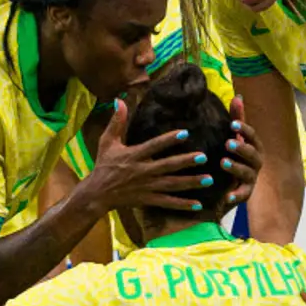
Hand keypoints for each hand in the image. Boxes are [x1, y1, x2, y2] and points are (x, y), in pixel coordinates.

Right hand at [81, 98, 217, 214]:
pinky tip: (198, 205)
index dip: (169, 140)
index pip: (154, 146)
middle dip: (186, 162)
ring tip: (209, 180)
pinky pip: (167, 203)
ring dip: (190, 183)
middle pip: (168, 166)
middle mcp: (143, 171)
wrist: (96, 193)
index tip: (185, 133)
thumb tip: (120, 100)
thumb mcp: (107, 141)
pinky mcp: (148, 200)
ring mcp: (147, 187)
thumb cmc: (104, 165)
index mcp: (134, 155)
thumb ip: (117, 122)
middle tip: (204, 157)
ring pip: (172, 185)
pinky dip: (182, 205)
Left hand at [220, 94, 262, 208]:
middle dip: (241, 148)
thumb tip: (238, 97)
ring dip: (236, 167)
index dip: (244, 129)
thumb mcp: (235, 137)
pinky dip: (235, 196)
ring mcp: (251, 178)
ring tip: (223, 162)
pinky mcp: (244, 193)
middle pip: (252, 154)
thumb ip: (237, 119)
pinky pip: (242, 195)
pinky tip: (226, 196)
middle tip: (227, 143)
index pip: (252, 136)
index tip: (232, 124)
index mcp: (253, 147)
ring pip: (247, 173)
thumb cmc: (234, 155)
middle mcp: (255, 162)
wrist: (232, 184)